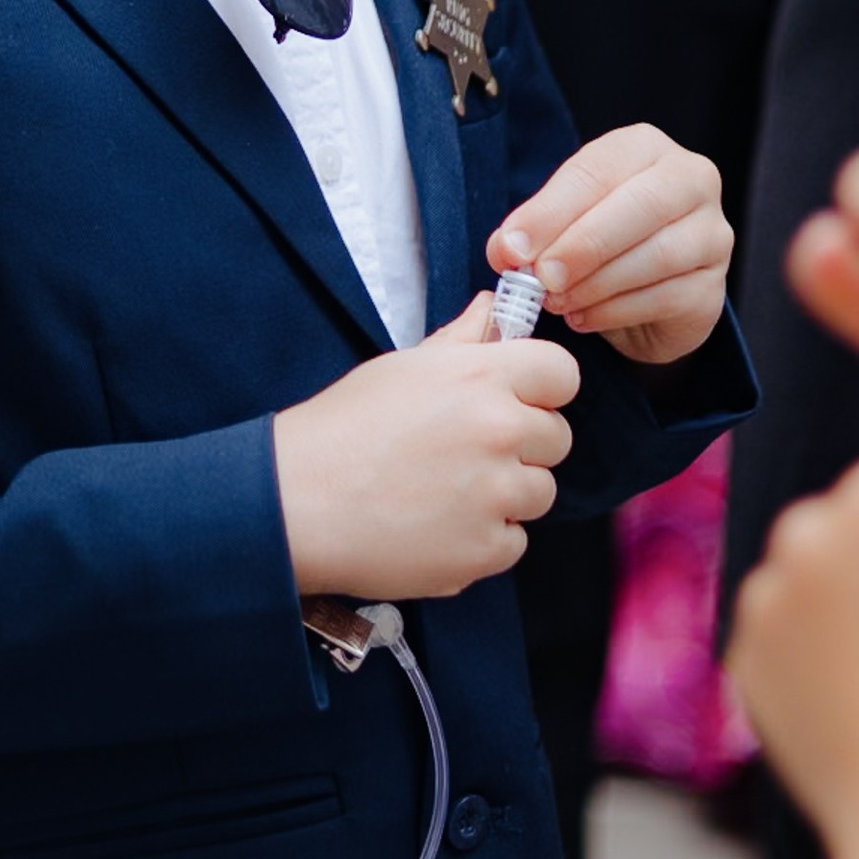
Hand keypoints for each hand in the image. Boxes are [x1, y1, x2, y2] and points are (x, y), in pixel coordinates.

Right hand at [273, 296, 580, 601]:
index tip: (517, 400)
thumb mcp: (400, 369)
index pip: (562, 372)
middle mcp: (499, 431)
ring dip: (504, 495)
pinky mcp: (485, 550)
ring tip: (442, 492)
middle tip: (462, 453)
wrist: (296, 503)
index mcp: (480, 377)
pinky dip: (482, 540)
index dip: (540, 388)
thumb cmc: (342, 429)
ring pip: (538, 492)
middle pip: (556, 438)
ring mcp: (496, 495)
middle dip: (521, 446)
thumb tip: (493, 308)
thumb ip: (460, 342)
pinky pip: (513, 541)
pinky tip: (435, 526)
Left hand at [490, 124, 729, 367]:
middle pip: (641, 205)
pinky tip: (584, 317)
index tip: (513, 246)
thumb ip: (533, 230)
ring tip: (557, 300)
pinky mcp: (713, 286)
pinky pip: (668, 297)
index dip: (551, 210)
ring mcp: (711, 233)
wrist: (638, 297)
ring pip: (660, 254)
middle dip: (583, 244)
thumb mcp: (559, 223)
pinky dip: (617, 311)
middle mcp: (690, 181)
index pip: (598, 170)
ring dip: (598, 283)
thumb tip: (507, 249)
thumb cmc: (597, 241)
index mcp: (644, 148)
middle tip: (542, 277)